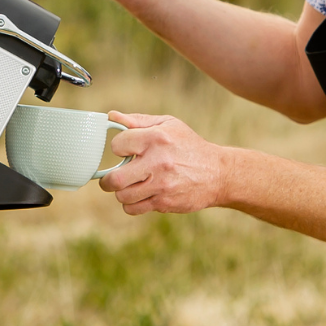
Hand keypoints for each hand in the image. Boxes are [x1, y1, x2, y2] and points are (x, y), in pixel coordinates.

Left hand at [100, 111, 229, 215]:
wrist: (217, 173)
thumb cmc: (188, 146)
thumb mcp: (168, 125)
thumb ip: (138, 121)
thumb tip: (111, 116)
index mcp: (157, 138)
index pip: (117, 145)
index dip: (118, 147)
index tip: (125, 150)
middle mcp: (158, 162)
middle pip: (115, 178)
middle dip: (108, 179)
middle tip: (112, 177)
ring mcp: (161, 185)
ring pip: (123, 196)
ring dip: (122, 192)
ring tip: (130, 185)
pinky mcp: (164, 202)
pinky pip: (134, 209)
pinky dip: (132, 204)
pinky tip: (140, 194)